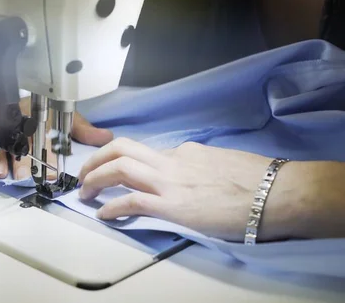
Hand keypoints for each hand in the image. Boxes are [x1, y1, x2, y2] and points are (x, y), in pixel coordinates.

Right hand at [0, 97, 113, 179]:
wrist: (10, 78)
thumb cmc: (39, 105)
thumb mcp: (61, 115)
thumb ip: (81, 129)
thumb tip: (106, 138)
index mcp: (39, 116)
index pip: (45, 136)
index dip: (47, 154)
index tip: (50, 172)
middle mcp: (18, 118)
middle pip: (18, 139)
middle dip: (20, 158)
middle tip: (22, 175)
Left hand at [78, 138, 303, 241]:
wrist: (277, 193)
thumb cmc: (259, 180)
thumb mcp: (222, 162)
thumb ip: (199, 164)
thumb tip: (190, 171)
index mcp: (186, 152)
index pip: (146, 151)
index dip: (124, 160)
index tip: (115, 169)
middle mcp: (173, 161)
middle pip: (122, 148)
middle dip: (96, 158)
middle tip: (86, 172)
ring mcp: (171, 181)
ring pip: (120, 167)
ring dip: (95, 177)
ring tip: (85, 191)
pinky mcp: (173, 205)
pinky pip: (131, 201)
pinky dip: (112, 206)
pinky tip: (104, 214)